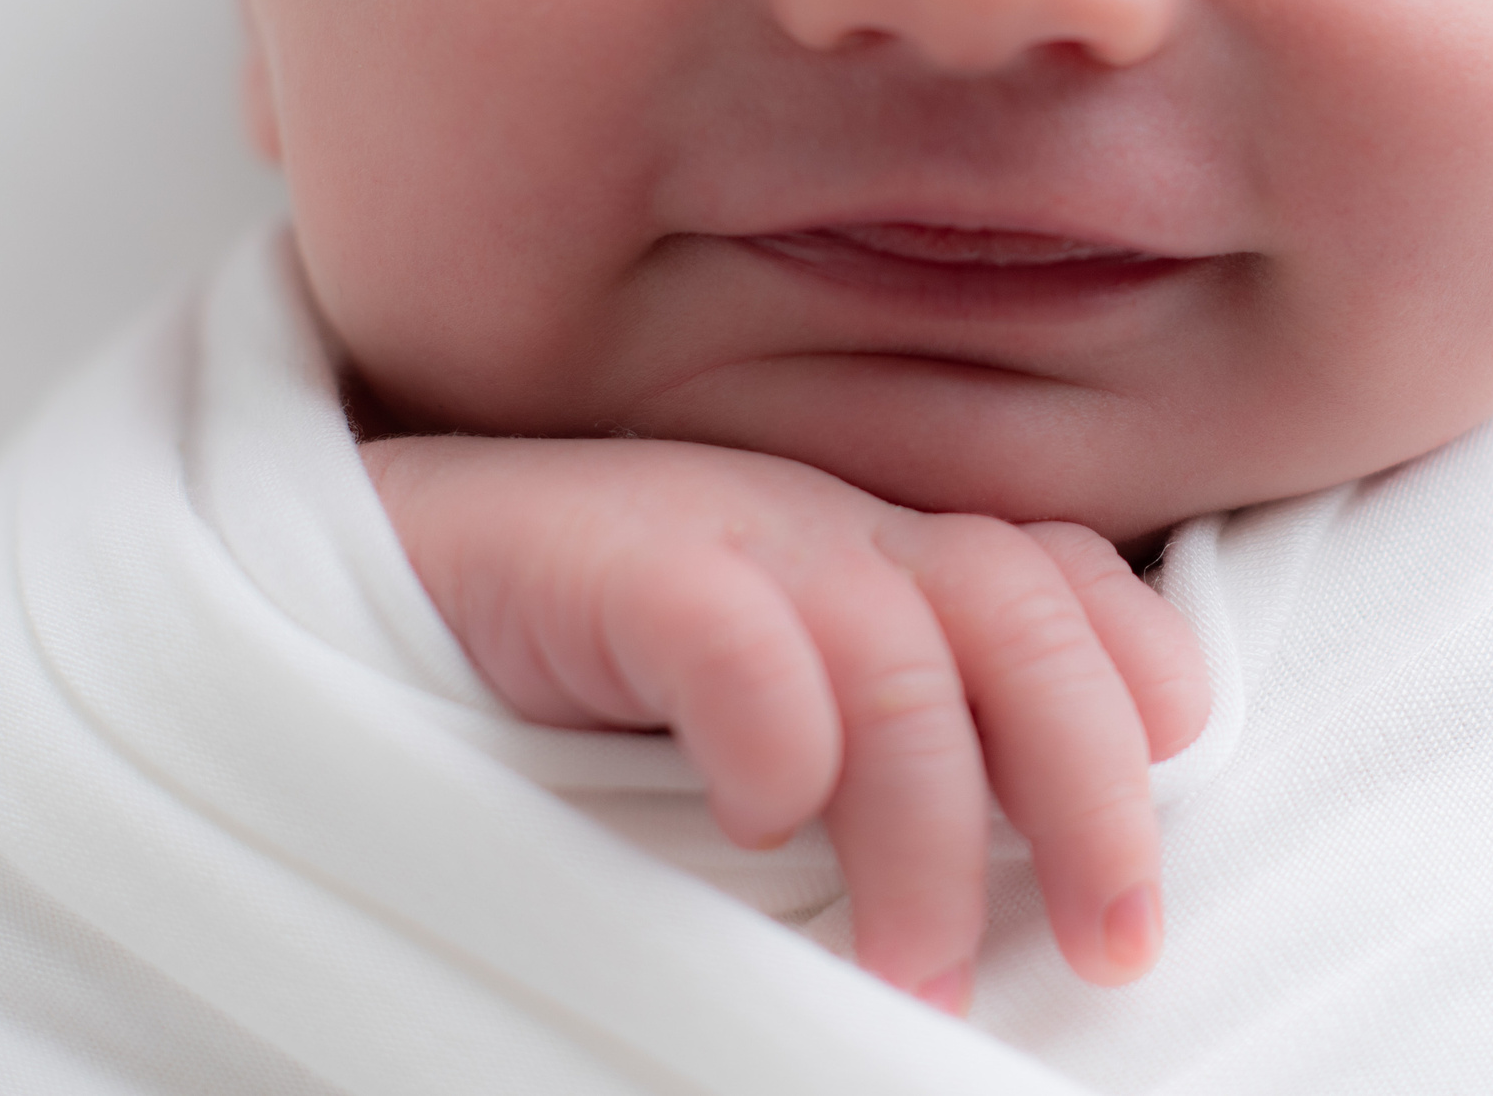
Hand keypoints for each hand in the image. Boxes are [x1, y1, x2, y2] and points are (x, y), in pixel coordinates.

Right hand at [364, 435, 1209, 1012]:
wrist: (350, 578)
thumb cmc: (568, 687)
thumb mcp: (769, 727)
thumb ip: (878, 771)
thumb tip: (1003, 922)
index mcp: (877, 553)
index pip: (1060, 578)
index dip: (1141, 699)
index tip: (1142, 874)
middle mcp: (820, 524)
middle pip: (1022, 608)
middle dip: (1093, 789)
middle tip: (1107, 951)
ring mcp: (713, 525)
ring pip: (896, 642)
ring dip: (933, 829)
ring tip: (916, 969)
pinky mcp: (592, 553)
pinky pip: (725, 623)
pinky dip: (775, 729)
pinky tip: (763, 819)